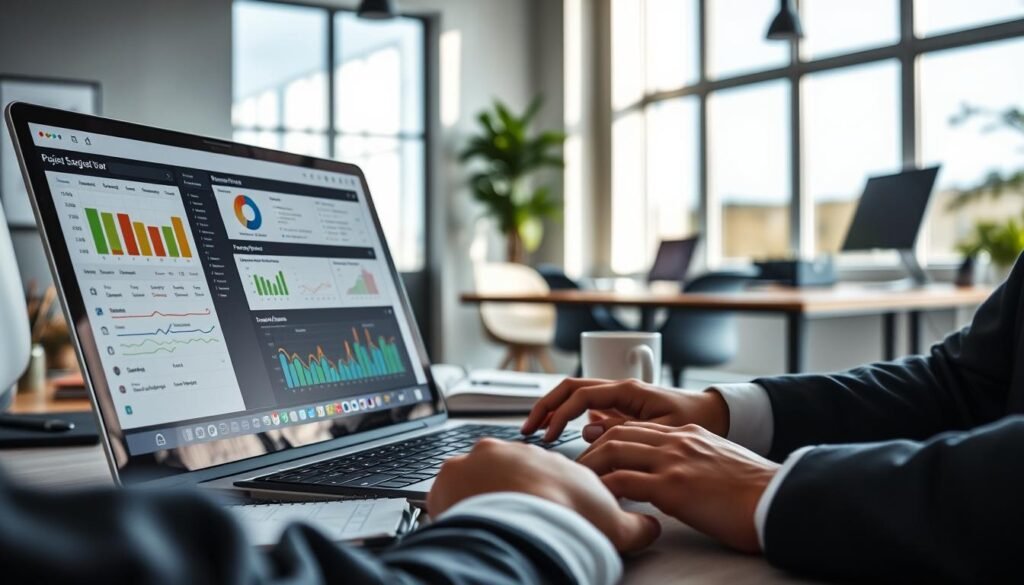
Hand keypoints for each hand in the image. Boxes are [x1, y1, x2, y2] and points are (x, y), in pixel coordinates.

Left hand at [428, 438, 660, 551]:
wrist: (527, 525)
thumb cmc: (568, 519)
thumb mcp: (613, 522)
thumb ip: (634, 524)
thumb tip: (650, 528)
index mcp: (546, 458)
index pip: (540, 470)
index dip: (539, 493)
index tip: (537, 511)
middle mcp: (510, 452)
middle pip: (504, 470)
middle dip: (505, 491)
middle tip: (511, 519)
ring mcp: (475, 461)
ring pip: (473, 476)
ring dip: (476, 495)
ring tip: (486, 522)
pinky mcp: (449, 475)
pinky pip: (446, 488)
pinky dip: (454, 504)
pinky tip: (465, 523)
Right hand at [521, 378, 729, 442]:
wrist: (719, 415)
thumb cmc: (698, 420)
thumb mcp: (664, 432)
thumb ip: (628, 432)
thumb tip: (589, 431)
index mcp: (629, 390)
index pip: (580, 396)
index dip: (560, 415)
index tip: (549, 437)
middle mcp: (620, 389)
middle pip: (569, 389)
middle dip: (545, 406)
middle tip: (528, 429)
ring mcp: (619, 398)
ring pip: (575, 396)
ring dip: (553, 410)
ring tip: (537, 431)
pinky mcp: (621, 409)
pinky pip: (587, 407)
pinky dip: (568, 417)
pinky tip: (561, 434)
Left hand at [578, 422, 779, 552]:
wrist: (778, 500)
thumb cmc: (756, 492)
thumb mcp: (720, 464)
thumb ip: (694, 463)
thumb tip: (676, 482)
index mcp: (688, 435)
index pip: (636, 428)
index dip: (610, 438)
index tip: (596, 454)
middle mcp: (677, 441)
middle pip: (618, 434)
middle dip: (592, 450)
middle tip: (577, 470)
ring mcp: (673, 461)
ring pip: (614, 451)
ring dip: (591, 467)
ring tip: (580, 485)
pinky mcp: (672, 487)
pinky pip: (623, 482)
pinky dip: (605, 491)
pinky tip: (598, 503)